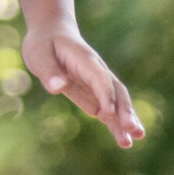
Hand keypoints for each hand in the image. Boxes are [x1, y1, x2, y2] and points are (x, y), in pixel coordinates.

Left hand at [21, 23, 145, 147]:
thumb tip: (58, 88)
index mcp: (85, 59)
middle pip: (116, 91)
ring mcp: (98, 85)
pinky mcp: (94, 95)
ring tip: (134, 139)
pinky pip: (108, 111)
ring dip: (125, 120)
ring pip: (117, 103)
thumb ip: (48, 71)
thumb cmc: (44, 43)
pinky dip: (116, 124)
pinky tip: (124, 140)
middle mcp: (97, 72)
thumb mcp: (38, 54)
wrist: (52, 34)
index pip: (99, 77)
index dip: (105, 93)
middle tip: (132, 129)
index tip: (109, 112)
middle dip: (124, 110)